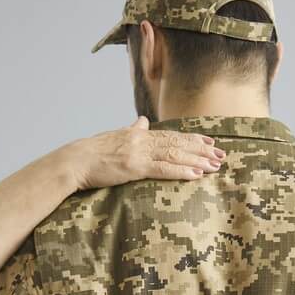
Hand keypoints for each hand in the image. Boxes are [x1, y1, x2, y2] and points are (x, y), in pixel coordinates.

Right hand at [69, 117, 223, 188]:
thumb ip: (130, 130)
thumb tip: (140, 120)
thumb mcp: (113, 137)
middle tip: (220, 155)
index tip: (209, 142)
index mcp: (138, 134)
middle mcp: (141, 140)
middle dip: (201, 150)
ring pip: (174, 154)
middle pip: (177, 143)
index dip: (192, 139)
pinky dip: (181, 171)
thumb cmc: (91, 153)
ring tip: (214, 166)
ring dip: (197, 161)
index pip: (170, 135)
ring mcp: (138, 153)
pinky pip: (162, 169)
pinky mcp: (133, 167)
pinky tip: (196, 174)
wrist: (74, 161)